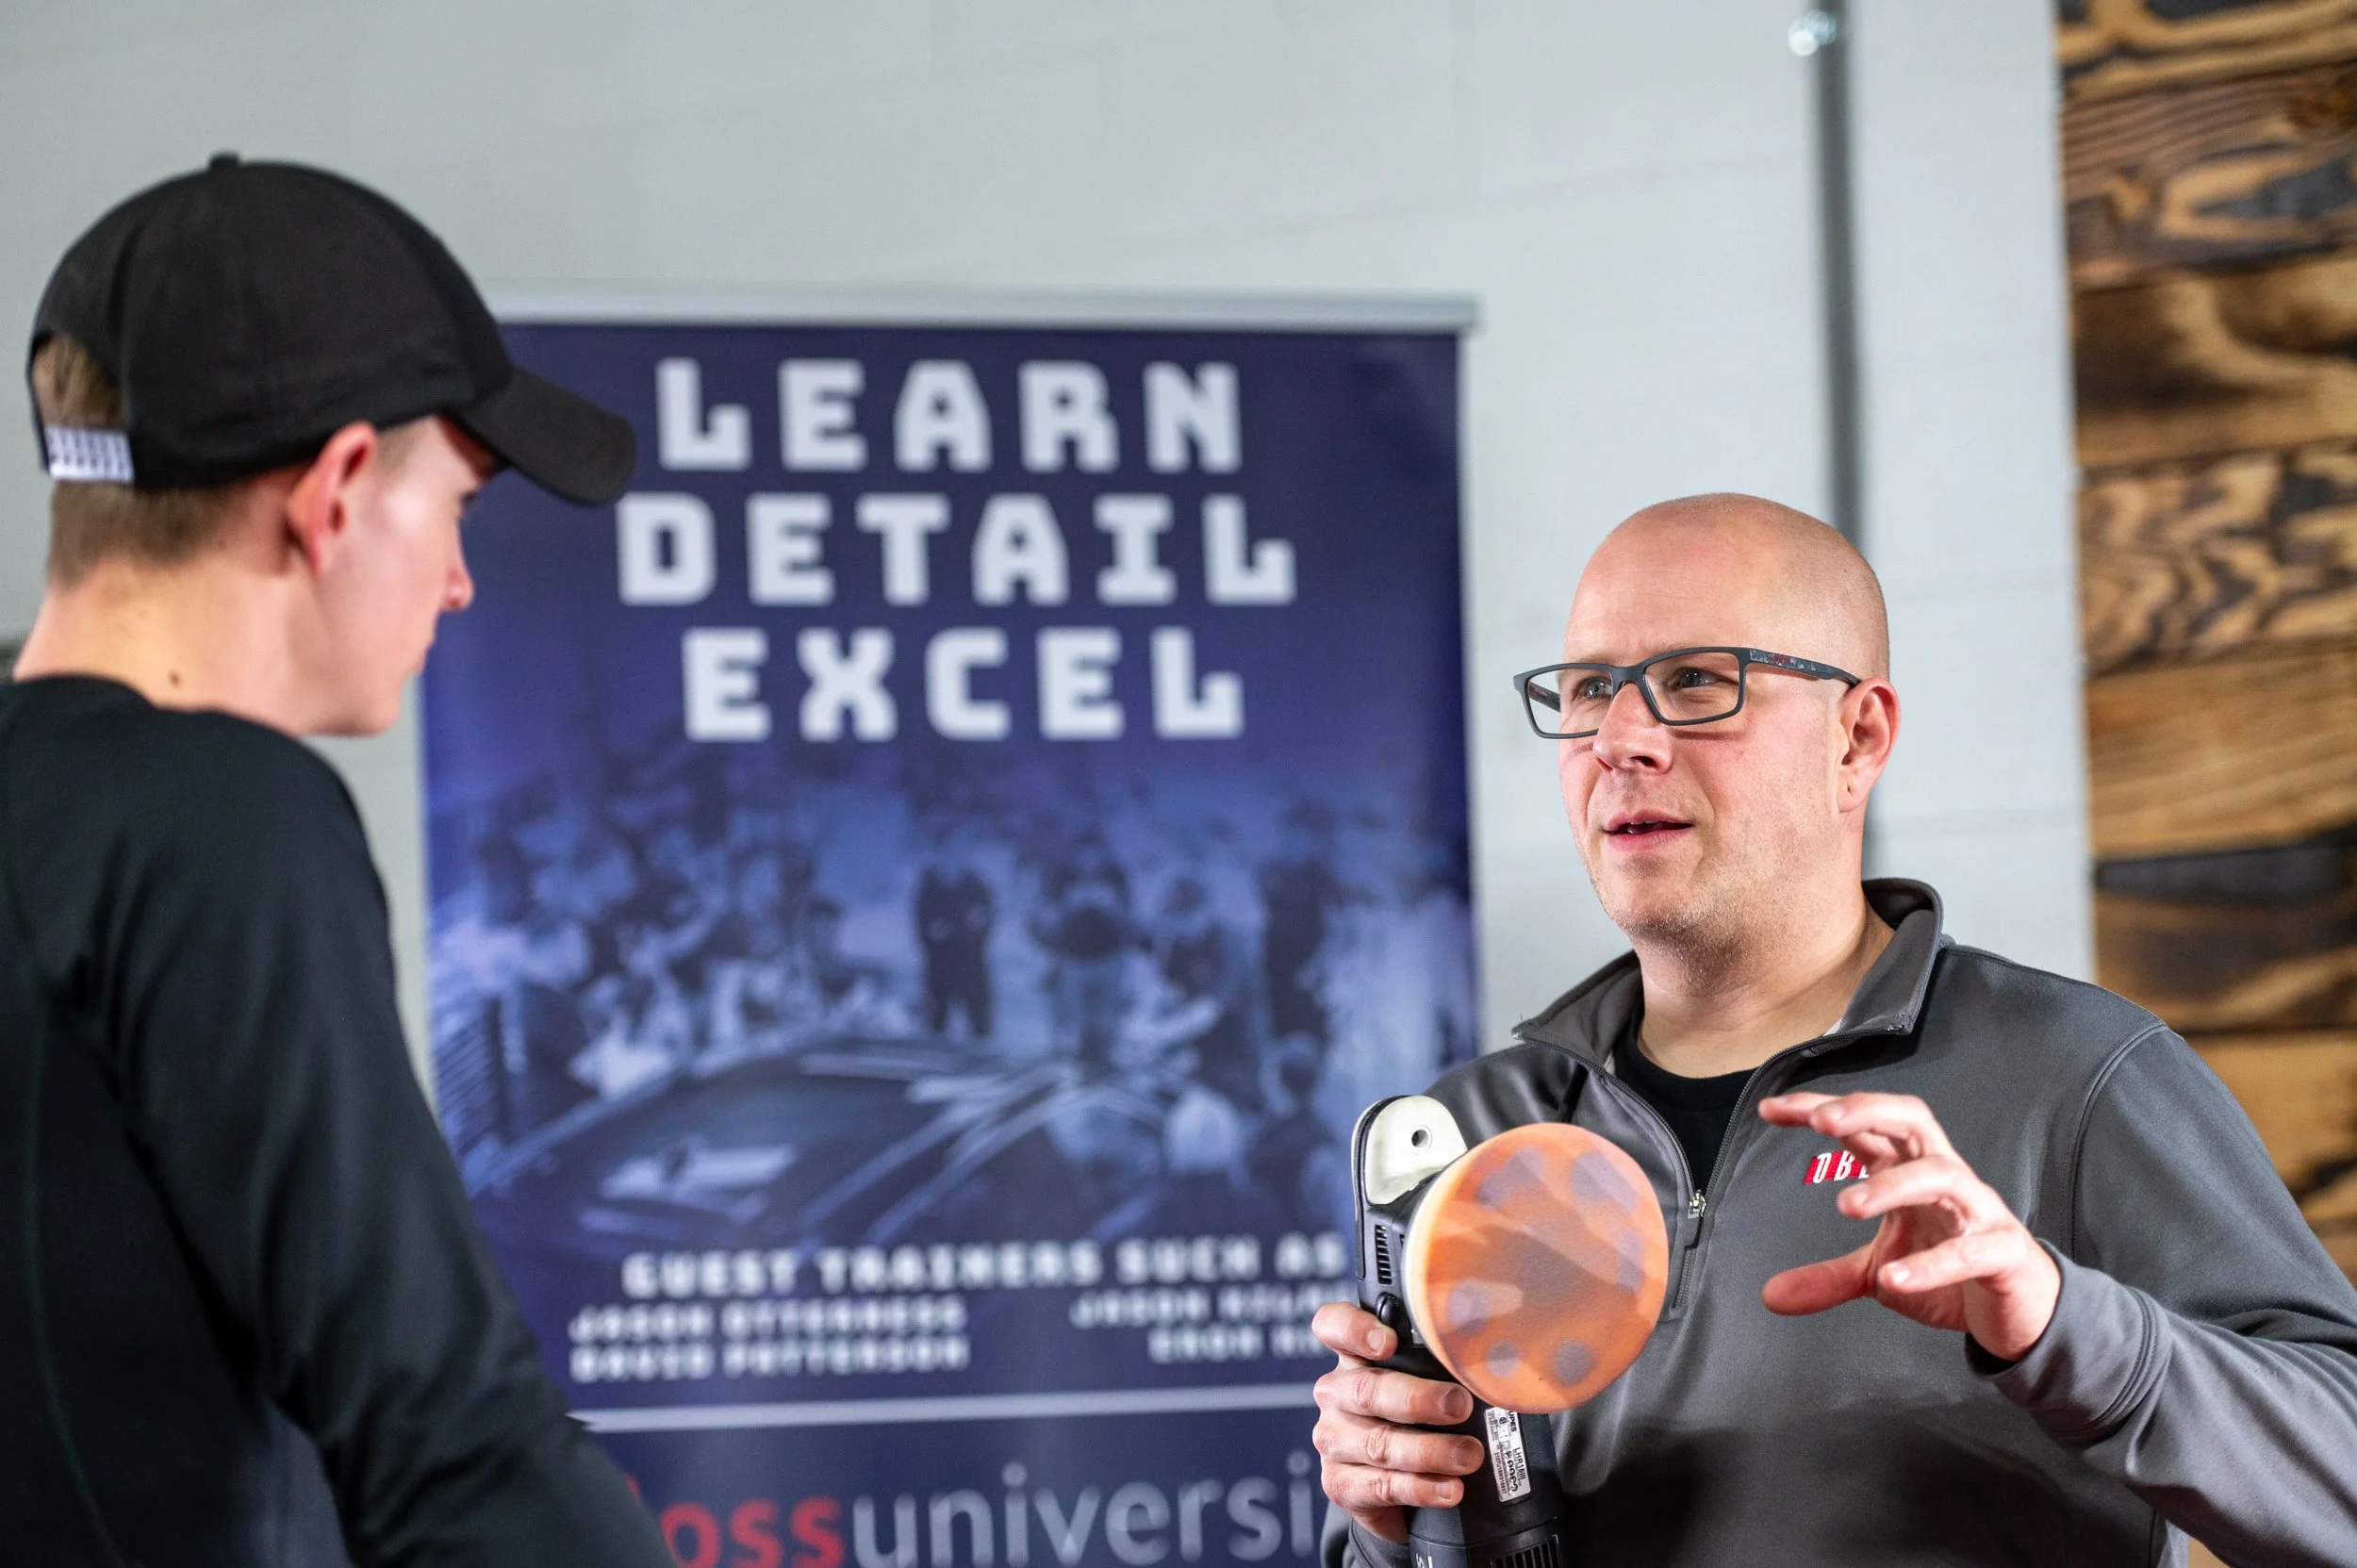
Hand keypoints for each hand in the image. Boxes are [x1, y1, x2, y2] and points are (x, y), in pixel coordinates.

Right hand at [1309, 1302, 1483, 1541]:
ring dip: (1429, 1451)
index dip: (1354, 1329)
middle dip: (1417, 1399)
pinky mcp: (1339, 1483)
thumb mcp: (1430, 1386)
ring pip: (1378, 1443)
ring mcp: (1334, 1439)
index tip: (1389, 1343)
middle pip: (1365, 1390)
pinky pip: (1380, 1485)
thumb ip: (1445, 1369)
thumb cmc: (1422, 1423)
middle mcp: (1337, 1394)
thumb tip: (1493, 1366)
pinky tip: (1449, 1489)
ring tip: (1468, 1455)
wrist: (1401, 1493)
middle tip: (1459, 1406)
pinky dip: (1420, 1488)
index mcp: (1355, 1358)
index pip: (1334, 1326)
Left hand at [1757, 1091, 2060, 1360]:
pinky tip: (1896, 1278)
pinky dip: (1934, 1262)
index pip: (1867, 1127)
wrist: (2024, 1313)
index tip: (1770, 1110)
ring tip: (1847, 1204)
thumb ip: (1828, 1277)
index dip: (1820, 1109)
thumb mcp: (1880, 1273)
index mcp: (1911, 1171)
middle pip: (1912, 1120)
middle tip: (1822, 1121)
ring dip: (1893, 1185)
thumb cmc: (1952, 1273)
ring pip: (1942, 1175)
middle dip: (1868, 1111)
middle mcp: (1944, 1178)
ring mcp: (1977, 1211)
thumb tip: (1769, 1295)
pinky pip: (1971, 1249)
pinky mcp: (2003, 1252)